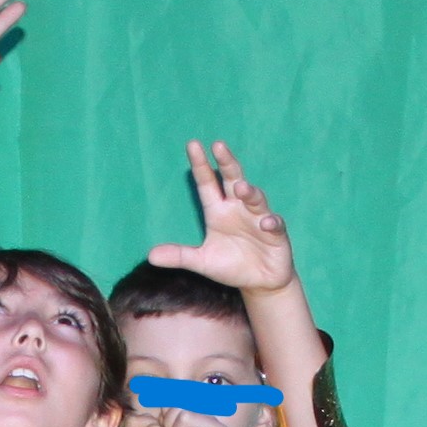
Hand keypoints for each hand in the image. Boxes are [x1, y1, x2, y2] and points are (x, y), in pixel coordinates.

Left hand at [149, 140, 295, 293]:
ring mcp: (258, 218)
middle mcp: (238, 209)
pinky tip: (266, 223)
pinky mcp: (276, 234)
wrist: (260, 282)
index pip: (207, 184)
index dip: (200, 166)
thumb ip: (179, 255)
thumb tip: (151, 256)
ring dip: (250, 193)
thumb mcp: (202, 262)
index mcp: (218, 211)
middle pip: (233, 180)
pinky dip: (271, 223)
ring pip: (255, 199)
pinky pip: (275, 224)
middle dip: (227, 163)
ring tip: (242, 188)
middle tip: (218, 146)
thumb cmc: (231, 266)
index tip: (193, 145)